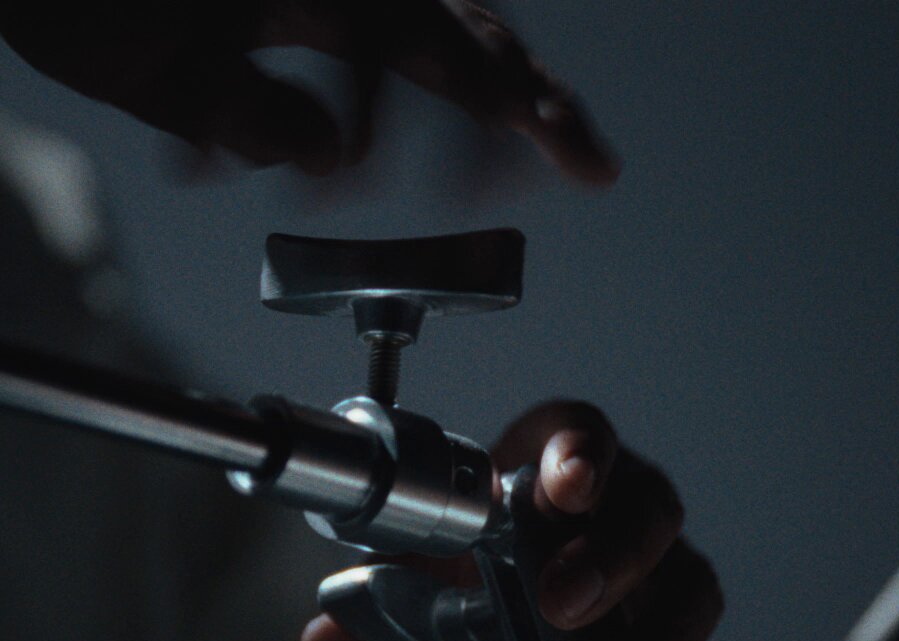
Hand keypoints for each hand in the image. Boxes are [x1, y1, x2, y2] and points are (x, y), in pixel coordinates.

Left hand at [0, 1, 618, 183]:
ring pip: (438, 35)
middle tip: (584, 163)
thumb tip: (331, 158)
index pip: (442, 40)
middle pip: (469, 28)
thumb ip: (241, 109)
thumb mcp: (137, 62)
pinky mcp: (316, 7)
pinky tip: (350, 162)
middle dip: (530, 104)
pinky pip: (379, 51)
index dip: (521, 104)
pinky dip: (385, 112)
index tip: (578, 158)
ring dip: (468, 118)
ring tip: (476, 186)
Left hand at [302, 401, 722, 640]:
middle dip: (614, 554)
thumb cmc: (478, 569)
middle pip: (651, 505)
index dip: (583, 452)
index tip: (567, 487)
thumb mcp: (424, 576)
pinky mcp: (673, 639)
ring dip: (658, 634)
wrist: (512, 623)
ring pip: (692, 583)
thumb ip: (381, 602)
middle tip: (563, 604)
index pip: (582, 433)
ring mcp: (659, 574)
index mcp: (551, 467)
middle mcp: (619, 509)